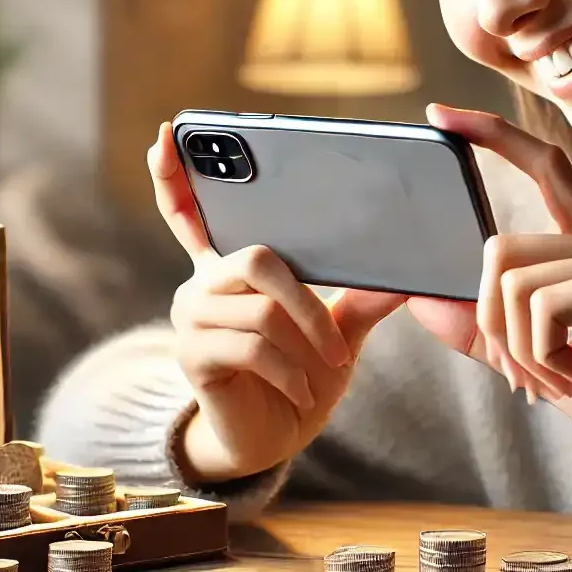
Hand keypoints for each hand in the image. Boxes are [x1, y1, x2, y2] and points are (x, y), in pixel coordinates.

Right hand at [148, 122, 404, 481]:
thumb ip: (362, 296)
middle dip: (306, 301)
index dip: (174, 175)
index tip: (166, 133)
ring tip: (325, 370)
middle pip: (256, 258)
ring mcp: (191, 318)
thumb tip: (406, 274)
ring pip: (260, 308)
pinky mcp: (192, 355)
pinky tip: (302, 390)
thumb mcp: (338, 331)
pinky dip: (289, 371)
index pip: (190, 212)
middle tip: (336, 340)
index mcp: (229, 267)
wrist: (273, 438)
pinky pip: (251, 347)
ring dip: (306, 342)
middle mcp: (201, 284)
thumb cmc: (300, 377)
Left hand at [405, 105, 571, 492]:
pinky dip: (544, 355)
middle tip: (528, 377)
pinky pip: (540, 306)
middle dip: (493, 326)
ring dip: (521, 350)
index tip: (440, 117)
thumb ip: (487, 332)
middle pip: (499, 249)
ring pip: (512, 281)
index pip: (544, 168)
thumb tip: (420, 298)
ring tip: (562, 382)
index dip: (492, 136)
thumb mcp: (543, 364)